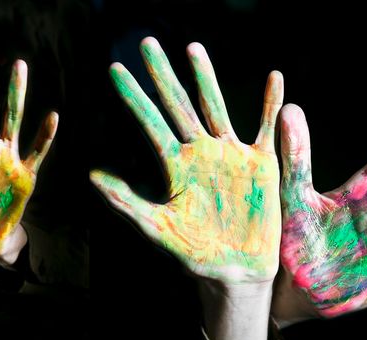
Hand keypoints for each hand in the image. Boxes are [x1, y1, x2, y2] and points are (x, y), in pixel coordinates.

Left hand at [89, 37, 282, 339]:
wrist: (234, 270)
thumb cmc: (194, 252)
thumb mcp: (157, 227)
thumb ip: (127, 201)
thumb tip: (91, 175)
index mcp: (175, 165)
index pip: (151, 122)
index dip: (133, 97)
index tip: (115, 69)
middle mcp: (200, 152)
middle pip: (179, 104)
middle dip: (163, 74)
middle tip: (147, 43)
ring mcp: (231, 154)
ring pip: (215, 107)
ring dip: (205, 78)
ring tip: (193, 47)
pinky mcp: (261, 164)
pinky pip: (267, 128)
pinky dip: (272, 105)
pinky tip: (274, 78)